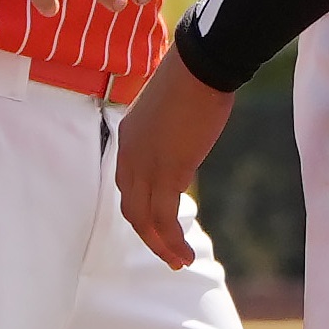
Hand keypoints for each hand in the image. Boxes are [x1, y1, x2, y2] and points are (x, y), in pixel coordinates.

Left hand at [112, 49, 233, 265]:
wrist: (200, 67)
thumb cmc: (193, 78)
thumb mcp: (170, 109)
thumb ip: (169, 132)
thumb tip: (186, 140)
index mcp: (128, 139)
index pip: (128, 184)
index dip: (142, 209)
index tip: (159, 224)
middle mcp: (129, 156)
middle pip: (131, 208)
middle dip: (148, 235)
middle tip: (166, 253)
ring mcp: (146, 166)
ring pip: (145, 219)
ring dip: (161, 245)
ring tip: (179, 261)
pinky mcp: (169, 172)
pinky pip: (165, 217)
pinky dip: (172, 239)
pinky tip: (185, 251)